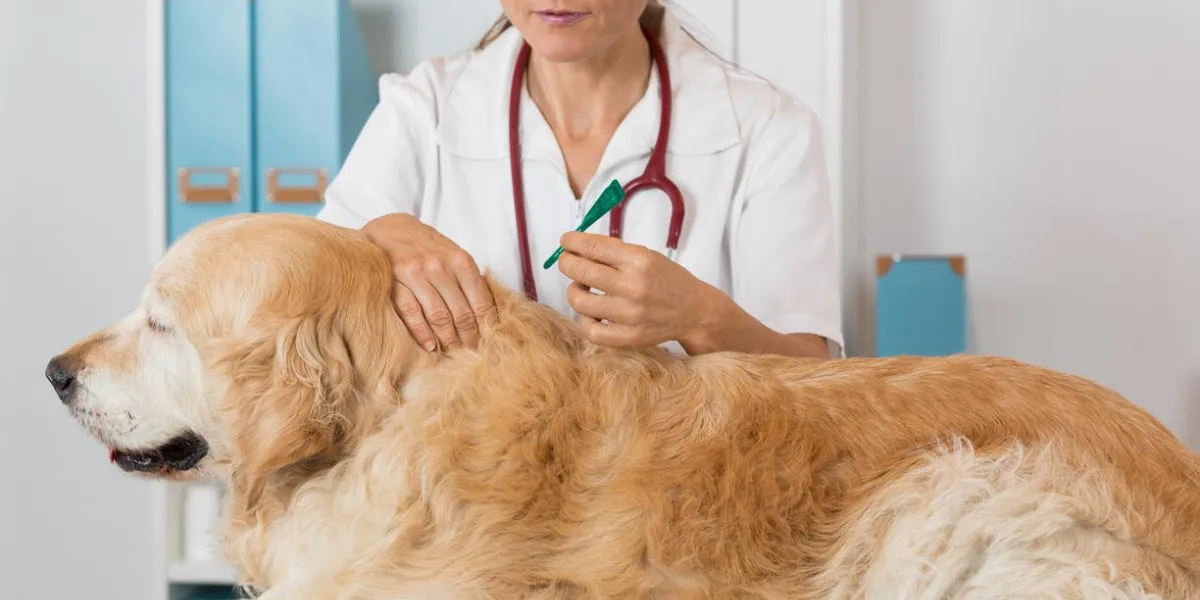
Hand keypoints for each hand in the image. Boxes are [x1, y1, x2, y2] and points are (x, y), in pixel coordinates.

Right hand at [361, 213, 495, 350]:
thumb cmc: (426, 247)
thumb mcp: (452, 255)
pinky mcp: (394, 283)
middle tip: (472, 351)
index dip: (486, 326)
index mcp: (460, 260)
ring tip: (454, 351)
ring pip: (439, 317)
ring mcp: (416, 275)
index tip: (489, 340)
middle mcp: (439, 267)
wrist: (390, 229)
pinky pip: (412, 314)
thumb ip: (468, 280)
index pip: (480, 301)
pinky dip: (423, 333)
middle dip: (469, 337)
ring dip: (448, 339)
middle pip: (461, 313)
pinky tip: (430, 346)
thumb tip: (486, 315)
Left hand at [556, 232, 730, 348]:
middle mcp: (633, 286)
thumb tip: (578, 247)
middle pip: (581, 272)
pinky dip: (585, 320)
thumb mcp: (647, 255)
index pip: (593, 247)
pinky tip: (591, 313)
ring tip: (581, 287)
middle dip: (567, 263)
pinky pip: (591, 331)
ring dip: (574, 291)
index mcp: (639, 261)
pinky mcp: (628, 337)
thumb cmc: (668, 279)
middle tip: (566, 261)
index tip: (566, 241)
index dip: (572, 242)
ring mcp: (630, 315)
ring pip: (580, 302)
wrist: (694, 311)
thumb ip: (615, 252)